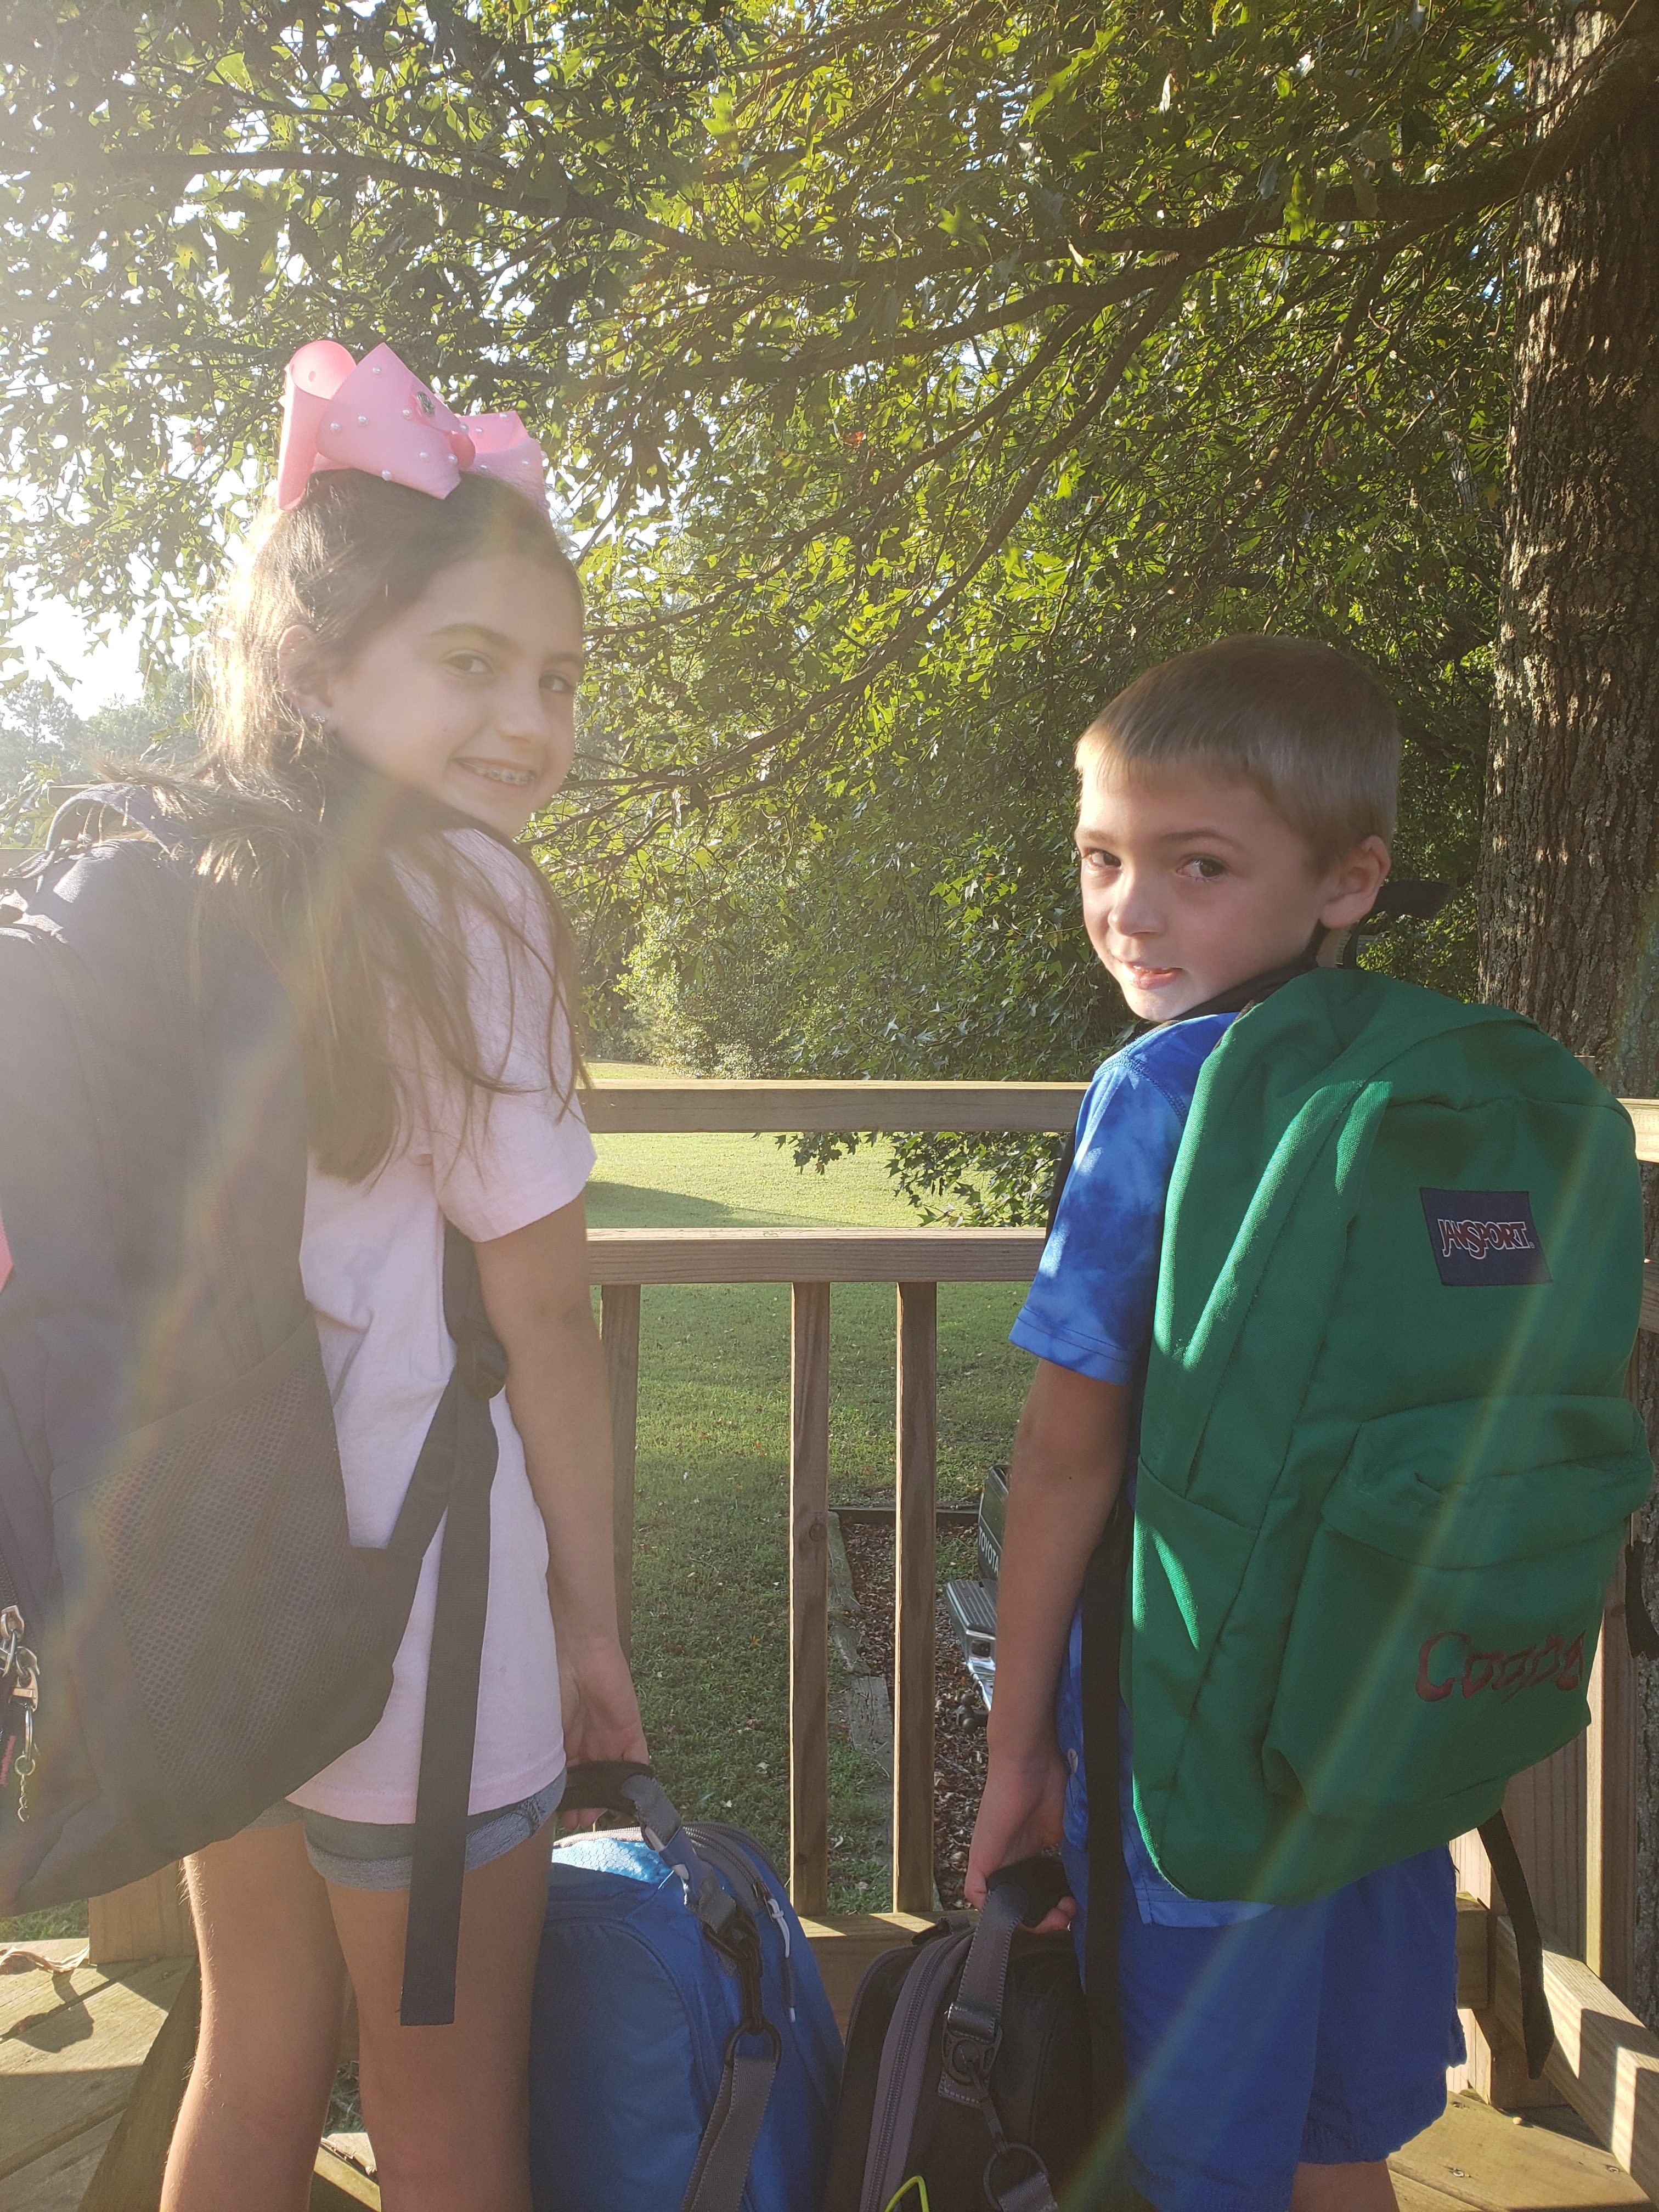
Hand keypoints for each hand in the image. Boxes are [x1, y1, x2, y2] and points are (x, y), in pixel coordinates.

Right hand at [558, 1633, 647, 1827]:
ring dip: (607, 1797)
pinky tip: (630, 1799)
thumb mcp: (544, 1726)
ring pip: (612, 1777)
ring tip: (596, 1815)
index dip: (563, 1797)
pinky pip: (637, 1760)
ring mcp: (609, 1738)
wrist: (580, 1650)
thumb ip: (547, 1756)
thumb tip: (542, 1789)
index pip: (564, 1777)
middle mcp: (586, 1743)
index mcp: (562, 1742)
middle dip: (584, 1802)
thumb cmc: (553, 1685)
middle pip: (589, 1780)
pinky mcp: (631, 1731)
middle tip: (578, 1820)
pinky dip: (636, 1780)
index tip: (558, 1816)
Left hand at [965, 1745, 1073, 1932]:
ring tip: (1056, 1918)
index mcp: (1031, 1851)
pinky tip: (1021, 1916)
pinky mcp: (980, 1857)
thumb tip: (1091, 1882)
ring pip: (1002, 1904)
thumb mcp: (1069, 1827)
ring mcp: (995, 1858)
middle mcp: (1012, 1857)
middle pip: (1024, 1901)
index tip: (1077, 1905)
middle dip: (1048, 1917)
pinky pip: (976, 1893)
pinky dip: (993, 1910)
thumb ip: (1074, 1854)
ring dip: (1029, 1918)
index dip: (1057, 1905)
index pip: (1040, 1890)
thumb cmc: (1050, 1781)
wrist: (1030, 1760)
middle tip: (1069, 1915)